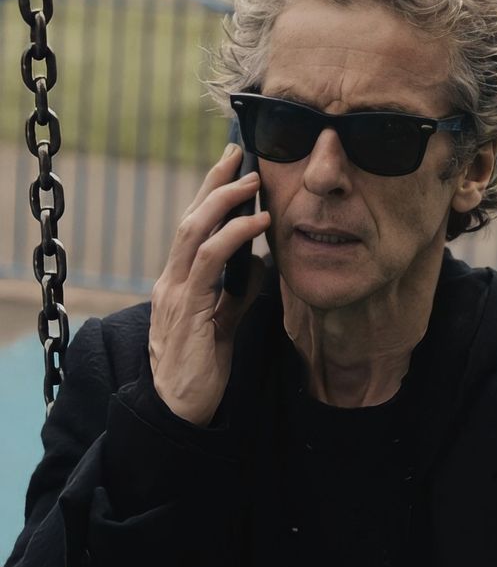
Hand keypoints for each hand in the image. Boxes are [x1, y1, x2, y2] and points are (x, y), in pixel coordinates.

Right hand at [148, 143, 270, 425]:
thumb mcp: (223, 322)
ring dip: (223, 200)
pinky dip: (232, 236)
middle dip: (213, 182)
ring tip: (252, 181)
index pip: (192, 227)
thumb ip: (235, 292)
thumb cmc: (202, 367)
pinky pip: (208, 262)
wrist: (180, 412)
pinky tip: (257, 223)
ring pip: (193, 231)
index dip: (210, 194)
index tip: (230, 166)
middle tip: (238, 154)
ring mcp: (174, 294)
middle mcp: (170, 281)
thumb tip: (257, 262)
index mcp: (177, 282)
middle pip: (189, 218)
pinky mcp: (187, 310)